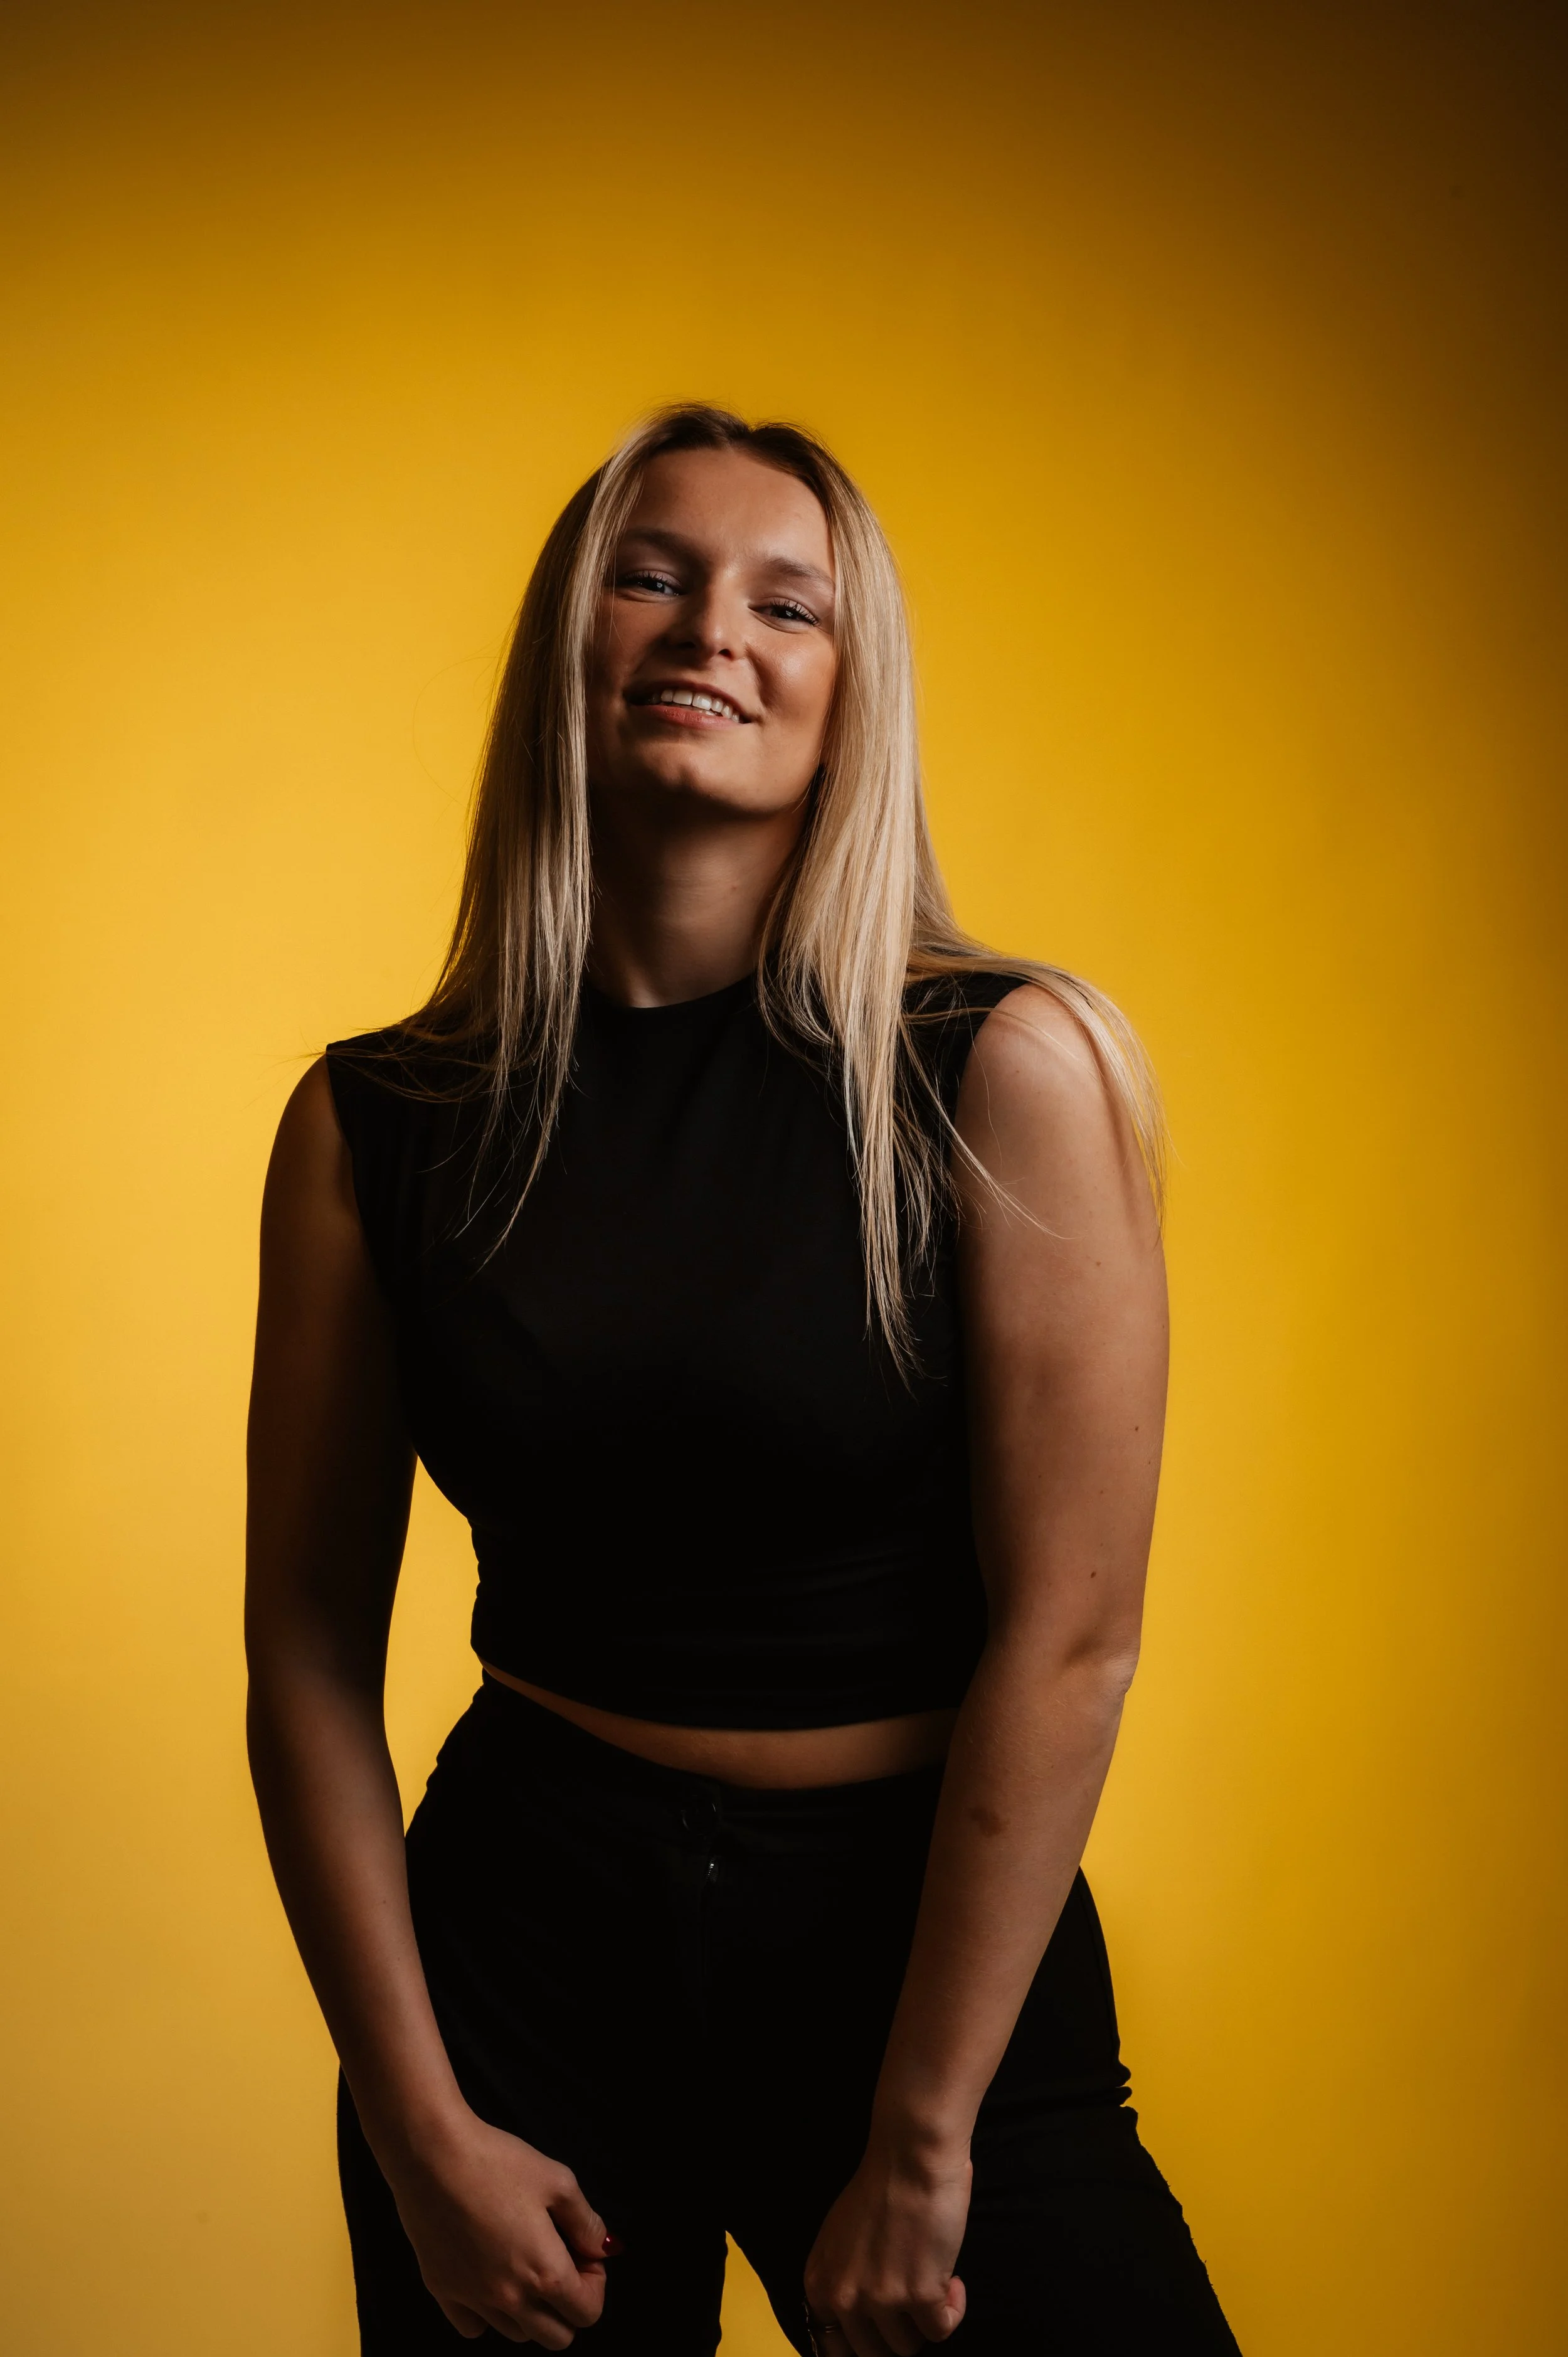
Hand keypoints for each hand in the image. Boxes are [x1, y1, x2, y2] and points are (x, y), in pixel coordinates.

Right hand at [381, 2107, 613, 2345]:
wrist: (432, 2155)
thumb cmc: (498, 2162)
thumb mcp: (558, 2181)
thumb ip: (587, 2223)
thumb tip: (605, 2249)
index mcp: (545, 2273)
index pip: (588, 2313)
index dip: (595, 2284)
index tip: (582, 2253)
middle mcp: (510, 2298)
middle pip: (556, 2337)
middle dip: (567, 2305)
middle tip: (558, 2260)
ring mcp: (474, 2299)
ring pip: (517, 2334)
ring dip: (530, 2310)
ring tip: (523, 2263)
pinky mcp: (442, 2292)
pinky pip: (473, 2327)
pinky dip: (486, 2313)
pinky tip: (488, 2275)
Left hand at [802, 2131, 970, 2355]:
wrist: (910, 2156)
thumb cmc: (880, 2185)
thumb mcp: (840, 2238)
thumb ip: (843, 2278)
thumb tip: (861, 2317)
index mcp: (820, 2283)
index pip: (832, 2349)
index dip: (862, 2343)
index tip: (884, 2330)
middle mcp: (844, 2297)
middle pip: (872, 2355)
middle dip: (895, 2333)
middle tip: (911, 2305)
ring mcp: (881, 2300)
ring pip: (908, 2346)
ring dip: (924, 2319)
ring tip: (932, 2280)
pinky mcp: (920, 2296)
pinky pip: (942, 2330)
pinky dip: (952, 2309)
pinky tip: (952, 2279)